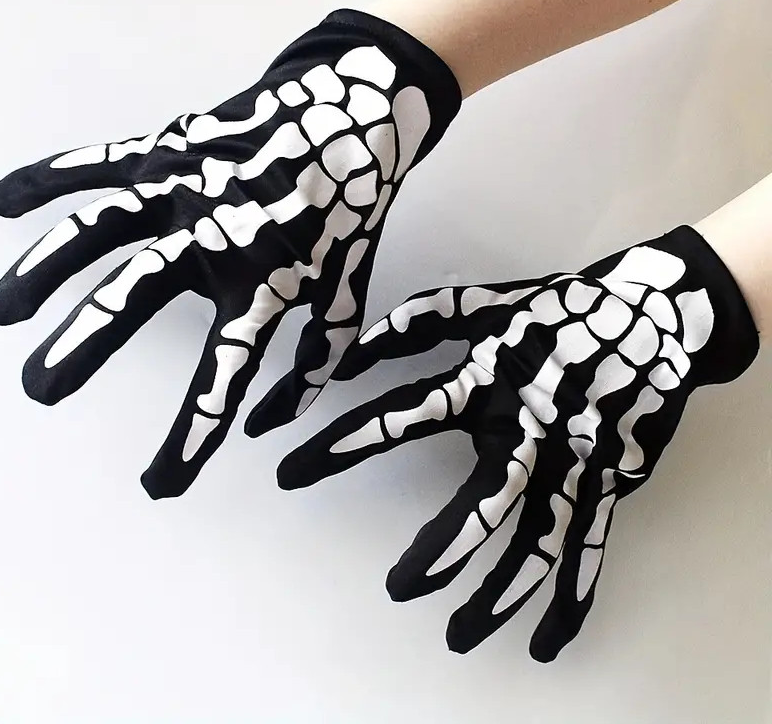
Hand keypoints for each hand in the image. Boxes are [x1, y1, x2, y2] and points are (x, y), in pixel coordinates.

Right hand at [0, 10, 459, 498]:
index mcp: (264, 283)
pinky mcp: (168, 148)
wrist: (353, 111)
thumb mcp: (349, 289)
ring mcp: (184, 189)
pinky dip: (44, 179)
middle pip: (133, 298)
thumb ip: (317, 358)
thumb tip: (268, 424)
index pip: (222, 375)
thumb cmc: (349, 209)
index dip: (190, 436)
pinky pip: (94, 163)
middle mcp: (214, 239)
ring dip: (42, 270)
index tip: (158, 486)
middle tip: (40, 389)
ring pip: (97, 230)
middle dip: (81, 346)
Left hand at [278, 226, 757, 660]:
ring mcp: (573, 460)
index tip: (290, 473)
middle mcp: (528, 429)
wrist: (655, 311)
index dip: (345, 443)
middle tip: (398, 589)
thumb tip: (356, 350)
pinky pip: (588, 546)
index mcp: (488, 382)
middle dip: (440, 549)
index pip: (403, 416)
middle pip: (483, 500)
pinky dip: (570, 597)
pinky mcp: (610, 481)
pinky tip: (547, 642)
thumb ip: (422, 322)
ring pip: (536, 540)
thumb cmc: (560, 308)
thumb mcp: (488, 303)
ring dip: (500, 593)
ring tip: (459, 637)